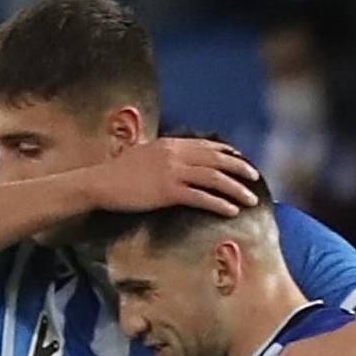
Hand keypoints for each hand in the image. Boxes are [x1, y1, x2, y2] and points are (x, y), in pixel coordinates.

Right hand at [90, 137, 259, 219]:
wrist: (100, 183)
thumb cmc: (119, 174)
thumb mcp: (145, 155)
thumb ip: (164, 155)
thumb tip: (178, 161)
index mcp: (170, 144)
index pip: (207, 146)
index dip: (228, 154)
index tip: (242, 161)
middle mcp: (174, 154)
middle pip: (216, 159)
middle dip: (239, 169)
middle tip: (255, 178)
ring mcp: (171, 172)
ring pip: (213, 179)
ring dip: (235, 189)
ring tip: (250, 200)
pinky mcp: (167, 191)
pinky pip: (200, 197)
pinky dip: (219, 204)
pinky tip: (231, 211)